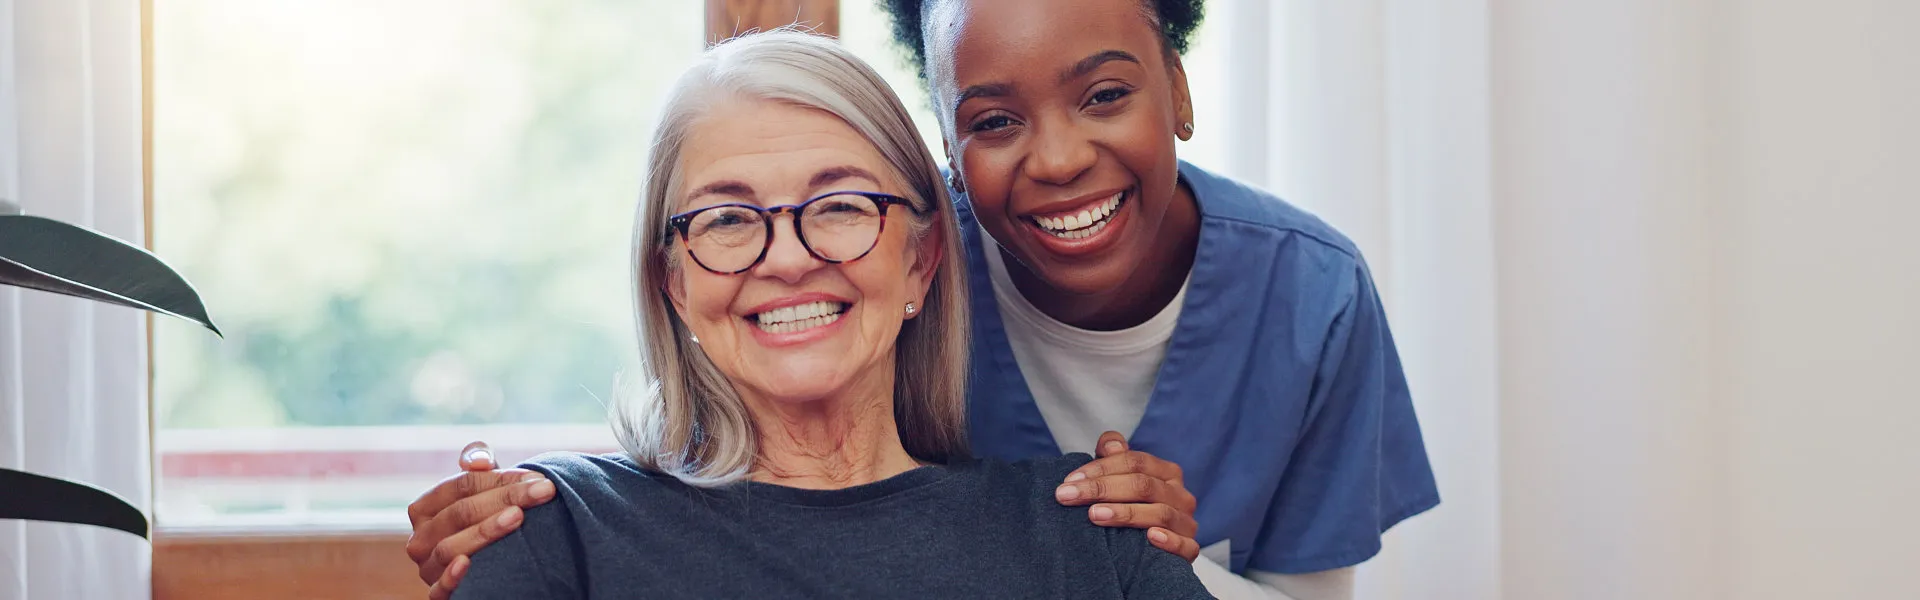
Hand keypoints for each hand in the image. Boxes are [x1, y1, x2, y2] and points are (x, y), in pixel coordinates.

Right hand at [405, 441, 557, 598]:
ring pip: (451, 547)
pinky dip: (451, 577)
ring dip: (486, 530)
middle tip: (543, 492)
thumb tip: (479, 460)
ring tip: (519, 516)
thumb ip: (480, 468)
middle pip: (460, 512)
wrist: (491, 567)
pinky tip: (468, 563)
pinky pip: (439, 589)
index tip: (537, 478)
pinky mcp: (438, 594)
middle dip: (504, 498)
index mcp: (424, 509)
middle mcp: (419, 539)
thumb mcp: (482, 491)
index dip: (499, 478)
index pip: (460, 485)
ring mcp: (428, 568)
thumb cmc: (487, 519)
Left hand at [1056, 431, 1200, 561]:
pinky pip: (1186, 545)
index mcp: (1166, 473)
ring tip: (1094, 515)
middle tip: (1068, 496)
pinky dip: (1169, 540)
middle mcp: (1180, 495)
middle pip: (1143, 485)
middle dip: (1102, 489)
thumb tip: (1111, 444)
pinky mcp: (1190, 549)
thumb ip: (1113, 456)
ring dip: (1125, 513)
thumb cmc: (1129, 508)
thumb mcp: (1120, 479)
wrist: (1147, 554)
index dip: (1100, 468)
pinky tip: (1150, 537)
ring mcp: (1187, 523)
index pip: (1134, 462)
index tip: (1069, 481)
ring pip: (1160, 513)